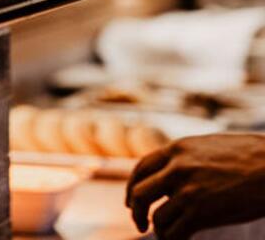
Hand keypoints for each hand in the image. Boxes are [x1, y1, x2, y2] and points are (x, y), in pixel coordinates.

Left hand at [126, 133, 264, 238]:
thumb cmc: (247, 157)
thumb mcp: (207, 147)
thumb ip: (186, 158)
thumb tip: (173, 174)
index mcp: (176, 149)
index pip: (141, 168)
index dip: (132, 186)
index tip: (131, 200)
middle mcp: (176, 167)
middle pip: (140, 192)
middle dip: (135, 210)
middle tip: (139, 223)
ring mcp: (188, 190)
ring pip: (156, 217)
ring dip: (157, 230)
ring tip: (164, 235)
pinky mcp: (201, 212)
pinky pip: (175, 232)